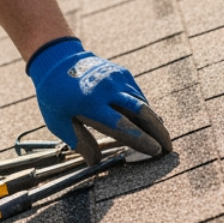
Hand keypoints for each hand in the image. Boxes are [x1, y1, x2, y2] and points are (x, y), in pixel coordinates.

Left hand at [27, 38, 171, 162]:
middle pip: (142, 112)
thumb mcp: (58, 122)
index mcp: (90, 104)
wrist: (56, 59)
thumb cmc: (54, 95)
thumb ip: (80, 142)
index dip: (142, 140)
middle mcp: (107, 89)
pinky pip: (137, 94)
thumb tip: (96, 163)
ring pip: (143, 103)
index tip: (156, 152)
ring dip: (154, 121)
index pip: (122, 126)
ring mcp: (116, 78)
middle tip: (169, 149)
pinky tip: (149, 122)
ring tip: (162, 138)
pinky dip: (145, 109)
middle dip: (159, 132)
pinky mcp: (122, 73)